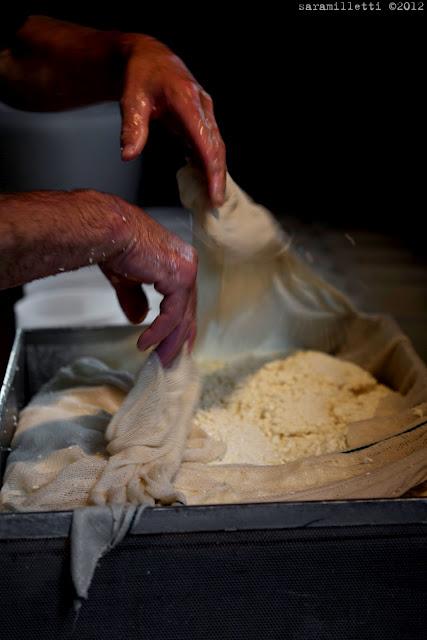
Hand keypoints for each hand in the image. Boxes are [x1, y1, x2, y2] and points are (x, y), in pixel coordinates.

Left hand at [0, 17, 225, 205]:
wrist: (148, 57)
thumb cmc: (139, 76)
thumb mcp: (130, 98)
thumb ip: (132, 127)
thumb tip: (128, 154)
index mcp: (187, 100)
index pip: (205, 141)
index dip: (212, 170)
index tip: (214, 193)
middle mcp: (202, 106)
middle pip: (216, 148)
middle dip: (218, 178)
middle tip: (216, 206)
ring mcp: (205, 112)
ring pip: (216, 148)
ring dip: (217, 173)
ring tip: (214, 200)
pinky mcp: (202, 120)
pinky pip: (210, 145)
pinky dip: (210, 165)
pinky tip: (207, 184)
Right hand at [0, 189, 196, 365]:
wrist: (108, 232)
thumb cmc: (114, 245)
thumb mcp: (127, 279)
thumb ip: (135, 298)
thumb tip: (138, 317)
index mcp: (179, 261)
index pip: (185, 300)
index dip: (180, 325)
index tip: (174, 345)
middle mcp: (188, 264)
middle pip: (188, 310)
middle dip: (178, 338)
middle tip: (169, 360)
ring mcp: (187, 270)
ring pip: (183, 315)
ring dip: (170, 341)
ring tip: (158, 358)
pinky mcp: (180, 277)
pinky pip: (173, 314)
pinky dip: (160, 332)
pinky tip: (146, 342)